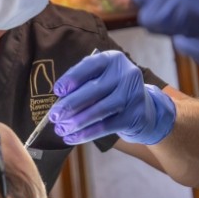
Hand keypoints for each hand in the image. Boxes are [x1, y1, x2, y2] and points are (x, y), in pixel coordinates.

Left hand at [49, 50, 176, 145]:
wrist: (144, 108)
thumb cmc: (112, 91)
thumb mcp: (100, 79)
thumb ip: (81, 84)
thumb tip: (59, 102)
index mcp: (113, 59)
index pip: (90, 65)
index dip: (72, 78)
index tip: (57, 91)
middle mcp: (126, 74)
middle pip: (93, 90)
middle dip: (70, 105)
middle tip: (54, 117)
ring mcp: (133, 95)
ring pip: (99, 110)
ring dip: (77, 122)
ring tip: (61, 129)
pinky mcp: (135, 116)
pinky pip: (106, 127)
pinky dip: (86, 134)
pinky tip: (72, 138)